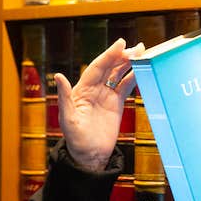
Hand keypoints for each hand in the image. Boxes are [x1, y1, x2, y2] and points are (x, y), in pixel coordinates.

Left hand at [55, 38, 144, 171]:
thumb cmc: (75, 140)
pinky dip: (133, 77)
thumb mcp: (68, 119)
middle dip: (122, 56)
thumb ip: (65, 97)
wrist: (89, 156)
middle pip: (109, 67)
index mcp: (81, 90)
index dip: (109, 55)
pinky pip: (125, 87)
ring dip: (129, 63)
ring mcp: (105, 96)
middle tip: (136, 48)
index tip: (120, 44)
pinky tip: (142, 70)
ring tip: (142, 52)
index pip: (97, 67)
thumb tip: (58, 75)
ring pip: (118, 74)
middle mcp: (93, 90)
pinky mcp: (116, 105)